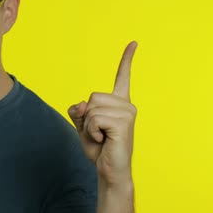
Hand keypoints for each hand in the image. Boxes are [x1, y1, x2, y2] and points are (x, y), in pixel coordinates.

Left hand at [67, 41, 137, 185]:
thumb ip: (78, 111)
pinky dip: (91, 131)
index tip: (134, 42)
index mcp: (119, 103)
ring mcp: (127, 113)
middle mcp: (127, 105)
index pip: (122, 77)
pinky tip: (104, 140)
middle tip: (98, 133)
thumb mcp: (82, 126)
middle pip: (92, 97)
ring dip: (88, 126)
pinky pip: (93, 119)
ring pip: (91, 109)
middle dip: (86, 117)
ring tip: (101, 137)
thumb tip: (82, 104)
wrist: (109, 170)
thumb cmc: (99, 148)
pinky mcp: (123, 122)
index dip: (126, 59)